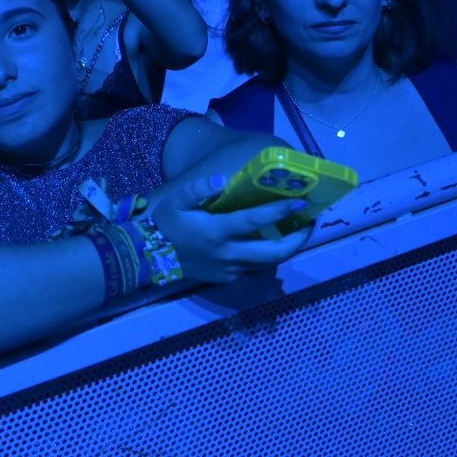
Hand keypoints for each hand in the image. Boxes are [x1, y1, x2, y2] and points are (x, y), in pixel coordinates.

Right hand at [145, 174, 310, 282]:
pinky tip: (270, 244)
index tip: (300, 202)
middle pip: (274, 253)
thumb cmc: (161, 225)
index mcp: (217, 232)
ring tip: (297, 233)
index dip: (280, 211)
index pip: (255, 221)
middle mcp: (228, 254)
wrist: (145, 258)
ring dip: (286, 250)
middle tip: (310, 224)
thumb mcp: (175, 201)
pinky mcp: (225, 278)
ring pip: (267, 264)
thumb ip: (198, 188)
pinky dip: (267, 258)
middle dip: (297, 240)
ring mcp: (228, 270)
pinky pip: (253, 269)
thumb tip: (224, 178)